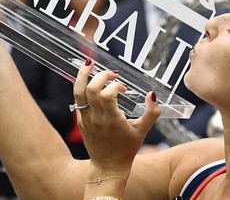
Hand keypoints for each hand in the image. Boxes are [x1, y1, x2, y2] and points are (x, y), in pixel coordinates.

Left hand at [73, 59, 160, 174]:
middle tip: (113, 75)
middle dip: (102, 76)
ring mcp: (86, 119)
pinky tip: (88, 78)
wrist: (108, 166)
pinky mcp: (80, 120)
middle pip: (91, 89)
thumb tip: (152, 95)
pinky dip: (81, 86)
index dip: (116, 87)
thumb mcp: (143, 131)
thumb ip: (152, 113)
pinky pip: (77, 99)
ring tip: (89, 63)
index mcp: (111, 121)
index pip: (107, 95)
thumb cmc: (127, 149)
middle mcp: (96, 118)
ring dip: (83, 75)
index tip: (124, 89)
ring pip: (78, 92)